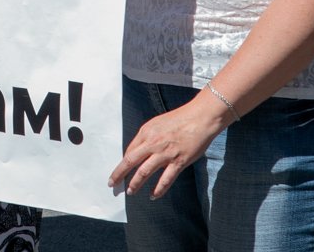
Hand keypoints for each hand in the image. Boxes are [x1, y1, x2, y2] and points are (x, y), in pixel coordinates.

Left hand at [108, 93, 226, 198]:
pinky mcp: (178, 162)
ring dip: (135, 184)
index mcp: (146, 132)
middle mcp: (153, 143)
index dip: (122, 164)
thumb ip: (146, 138)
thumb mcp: (156, 124)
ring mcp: (165, 153)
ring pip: (144, 172)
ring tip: (130, 191)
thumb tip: (137, 152)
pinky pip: (166, 180)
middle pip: (130, 161)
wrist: (200, 118)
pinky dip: (158, 190)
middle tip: (113, 184)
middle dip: (119, 174)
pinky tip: (153, 195)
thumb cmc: (179, 119)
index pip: (129, 151)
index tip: (119, 172)